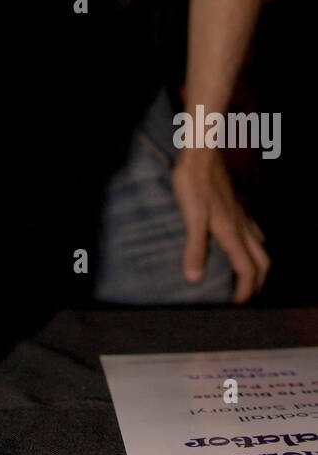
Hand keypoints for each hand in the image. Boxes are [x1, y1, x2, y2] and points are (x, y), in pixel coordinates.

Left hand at [171, 146, 270, 303]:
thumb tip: (195, 279)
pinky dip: (252, 241)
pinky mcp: (236, 201)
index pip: (247, 268)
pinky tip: (241, 237)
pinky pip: (252, 227)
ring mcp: (242, 212)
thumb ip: (195, 247)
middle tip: (248, 295)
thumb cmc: (194, 180)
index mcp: (231, 232)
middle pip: (262, 260)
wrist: (202, 150)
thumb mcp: (191, 215)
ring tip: (247, 272)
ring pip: (259, 243)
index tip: (239, 305)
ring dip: (257, 262)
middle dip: (258, 281)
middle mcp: (242, 225)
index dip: (246, 290)